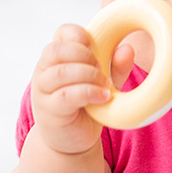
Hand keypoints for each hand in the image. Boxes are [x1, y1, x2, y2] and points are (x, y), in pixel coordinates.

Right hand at [31, 23, 134, 154]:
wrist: (73, 140)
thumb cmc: (88, 104)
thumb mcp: (105, 82)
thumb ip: (117, 66)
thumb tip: (128, 49)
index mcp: (59, 57)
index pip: (62, 32)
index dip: (80, 35)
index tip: (97, 48)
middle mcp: (45, 70)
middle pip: (55, 49)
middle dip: (83, 55)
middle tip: (101, 69)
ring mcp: (43, 91)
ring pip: (59, 72)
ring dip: (88, 75)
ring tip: (105, 85)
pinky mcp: (49, 110)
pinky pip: (65, 95)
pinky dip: (88, 93)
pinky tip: (103, 97)